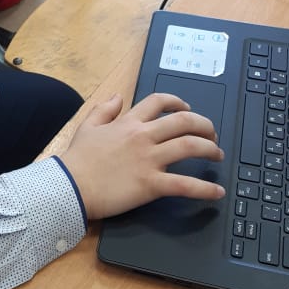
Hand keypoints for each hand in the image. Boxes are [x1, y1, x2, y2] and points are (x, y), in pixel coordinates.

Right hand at [58, 92, 224, 219]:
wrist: (69, 184)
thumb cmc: (77, 159)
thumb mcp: (87, 126)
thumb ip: (104, 109)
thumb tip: (117, 96)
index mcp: (128, 122)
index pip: (159, 102)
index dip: (178, 103)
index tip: (187, 110)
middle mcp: (143, 136)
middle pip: (183, 122)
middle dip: (204, 125)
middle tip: (212, 134)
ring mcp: (149, 160)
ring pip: (190, 147)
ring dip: (210, 149)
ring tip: (218, 155)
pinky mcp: (151, 184)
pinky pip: (185, 185)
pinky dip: (206, 189)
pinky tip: (217, 192)